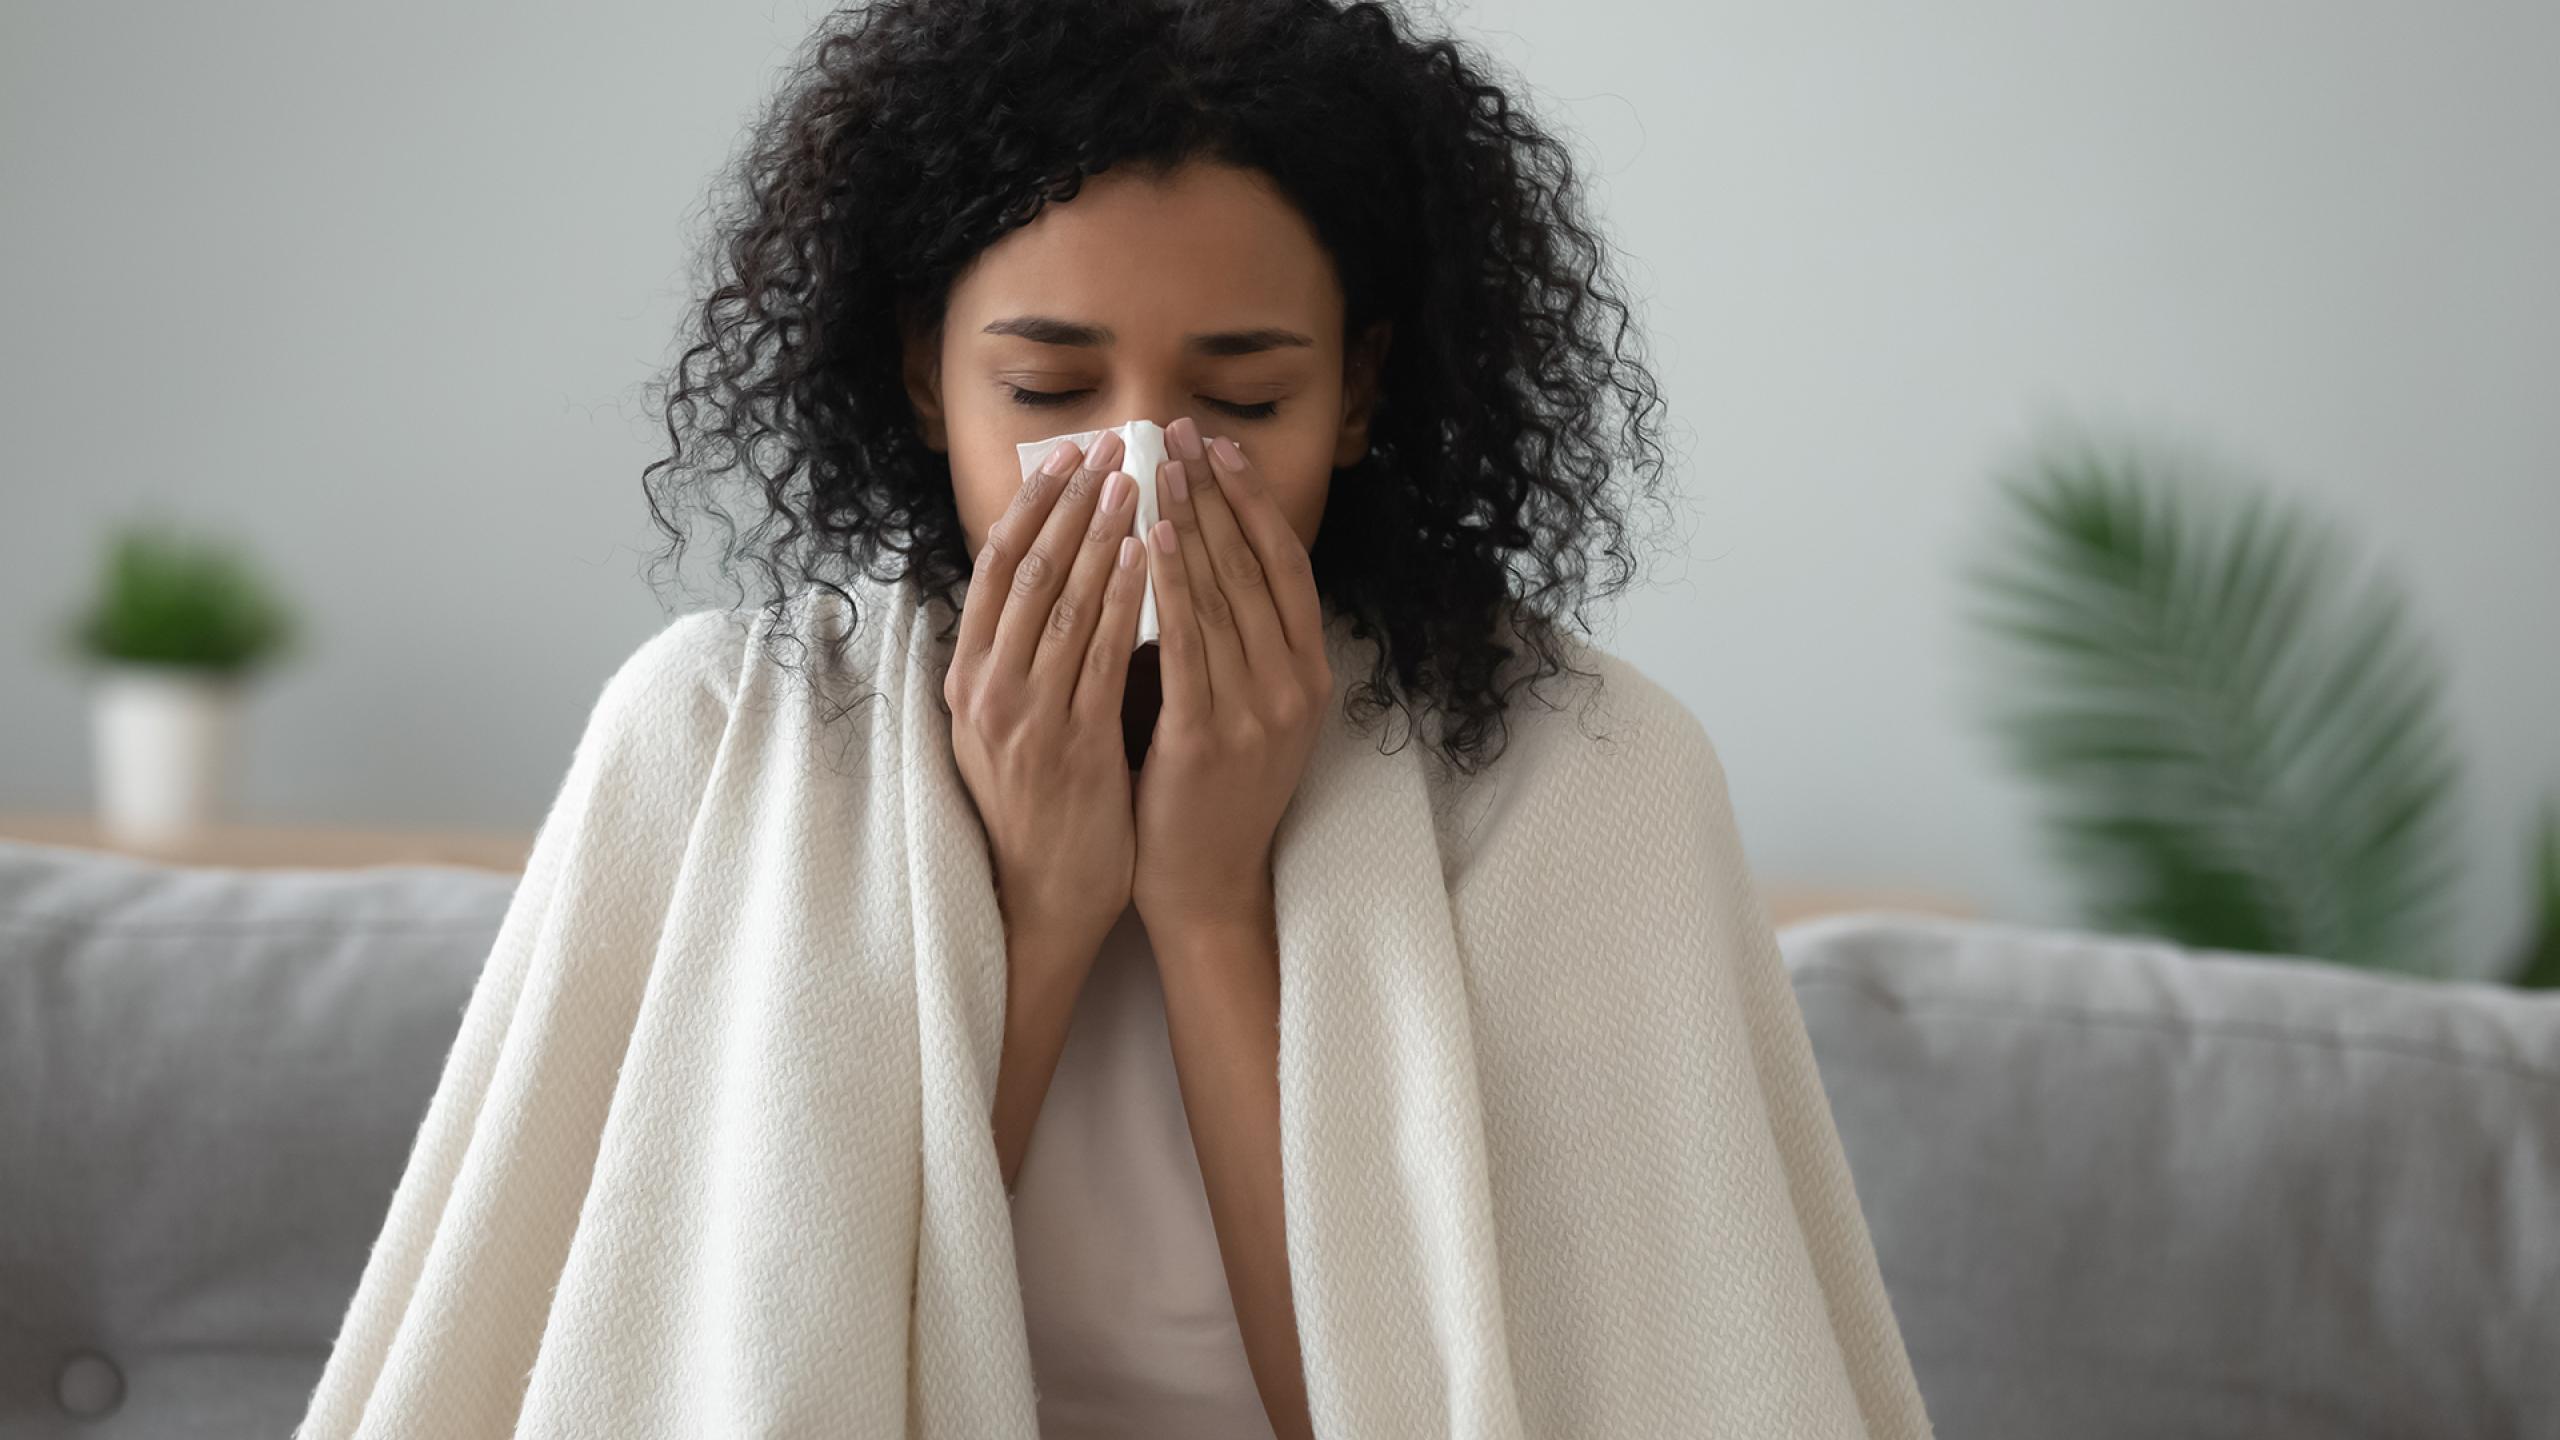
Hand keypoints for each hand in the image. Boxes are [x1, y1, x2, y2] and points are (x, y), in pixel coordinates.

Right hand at [945, 428, 1150, 957]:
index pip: (994, 567)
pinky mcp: (1070, 746)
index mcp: (966, 678)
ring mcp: (1024, 717)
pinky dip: (1124, 599)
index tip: (1065, 455)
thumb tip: (1049, 579)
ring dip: (1100, 534)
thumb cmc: (1037, 808)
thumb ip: (1020, 657)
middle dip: (1069, 502)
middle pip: (1025, 570)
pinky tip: (1149, 557)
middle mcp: (985, 689)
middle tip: (1109, 445)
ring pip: (1062, 603)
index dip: (1030, 505)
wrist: (1040, 898)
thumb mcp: (1006, 724)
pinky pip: (1100, 657)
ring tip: (1134, 481)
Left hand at [1131, 417, 1332, 940]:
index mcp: (1309, 673)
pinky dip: (1169, 587)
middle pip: (1253, 567)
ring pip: (1222, 596)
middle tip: (1178, 434)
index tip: (1218, 447)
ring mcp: (1258, 713)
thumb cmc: (1209, 790)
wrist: (1205, 881)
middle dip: (1213, 494)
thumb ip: (1233, 639)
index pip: (1285, 564)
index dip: (1253, 501)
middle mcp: (1294, 686)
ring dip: (1188, 522)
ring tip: (1157, 467)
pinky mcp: (1210, 738)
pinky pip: (1188, 645)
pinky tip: (1147, 540)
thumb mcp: (1245, 706)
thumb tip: (1194, 549)